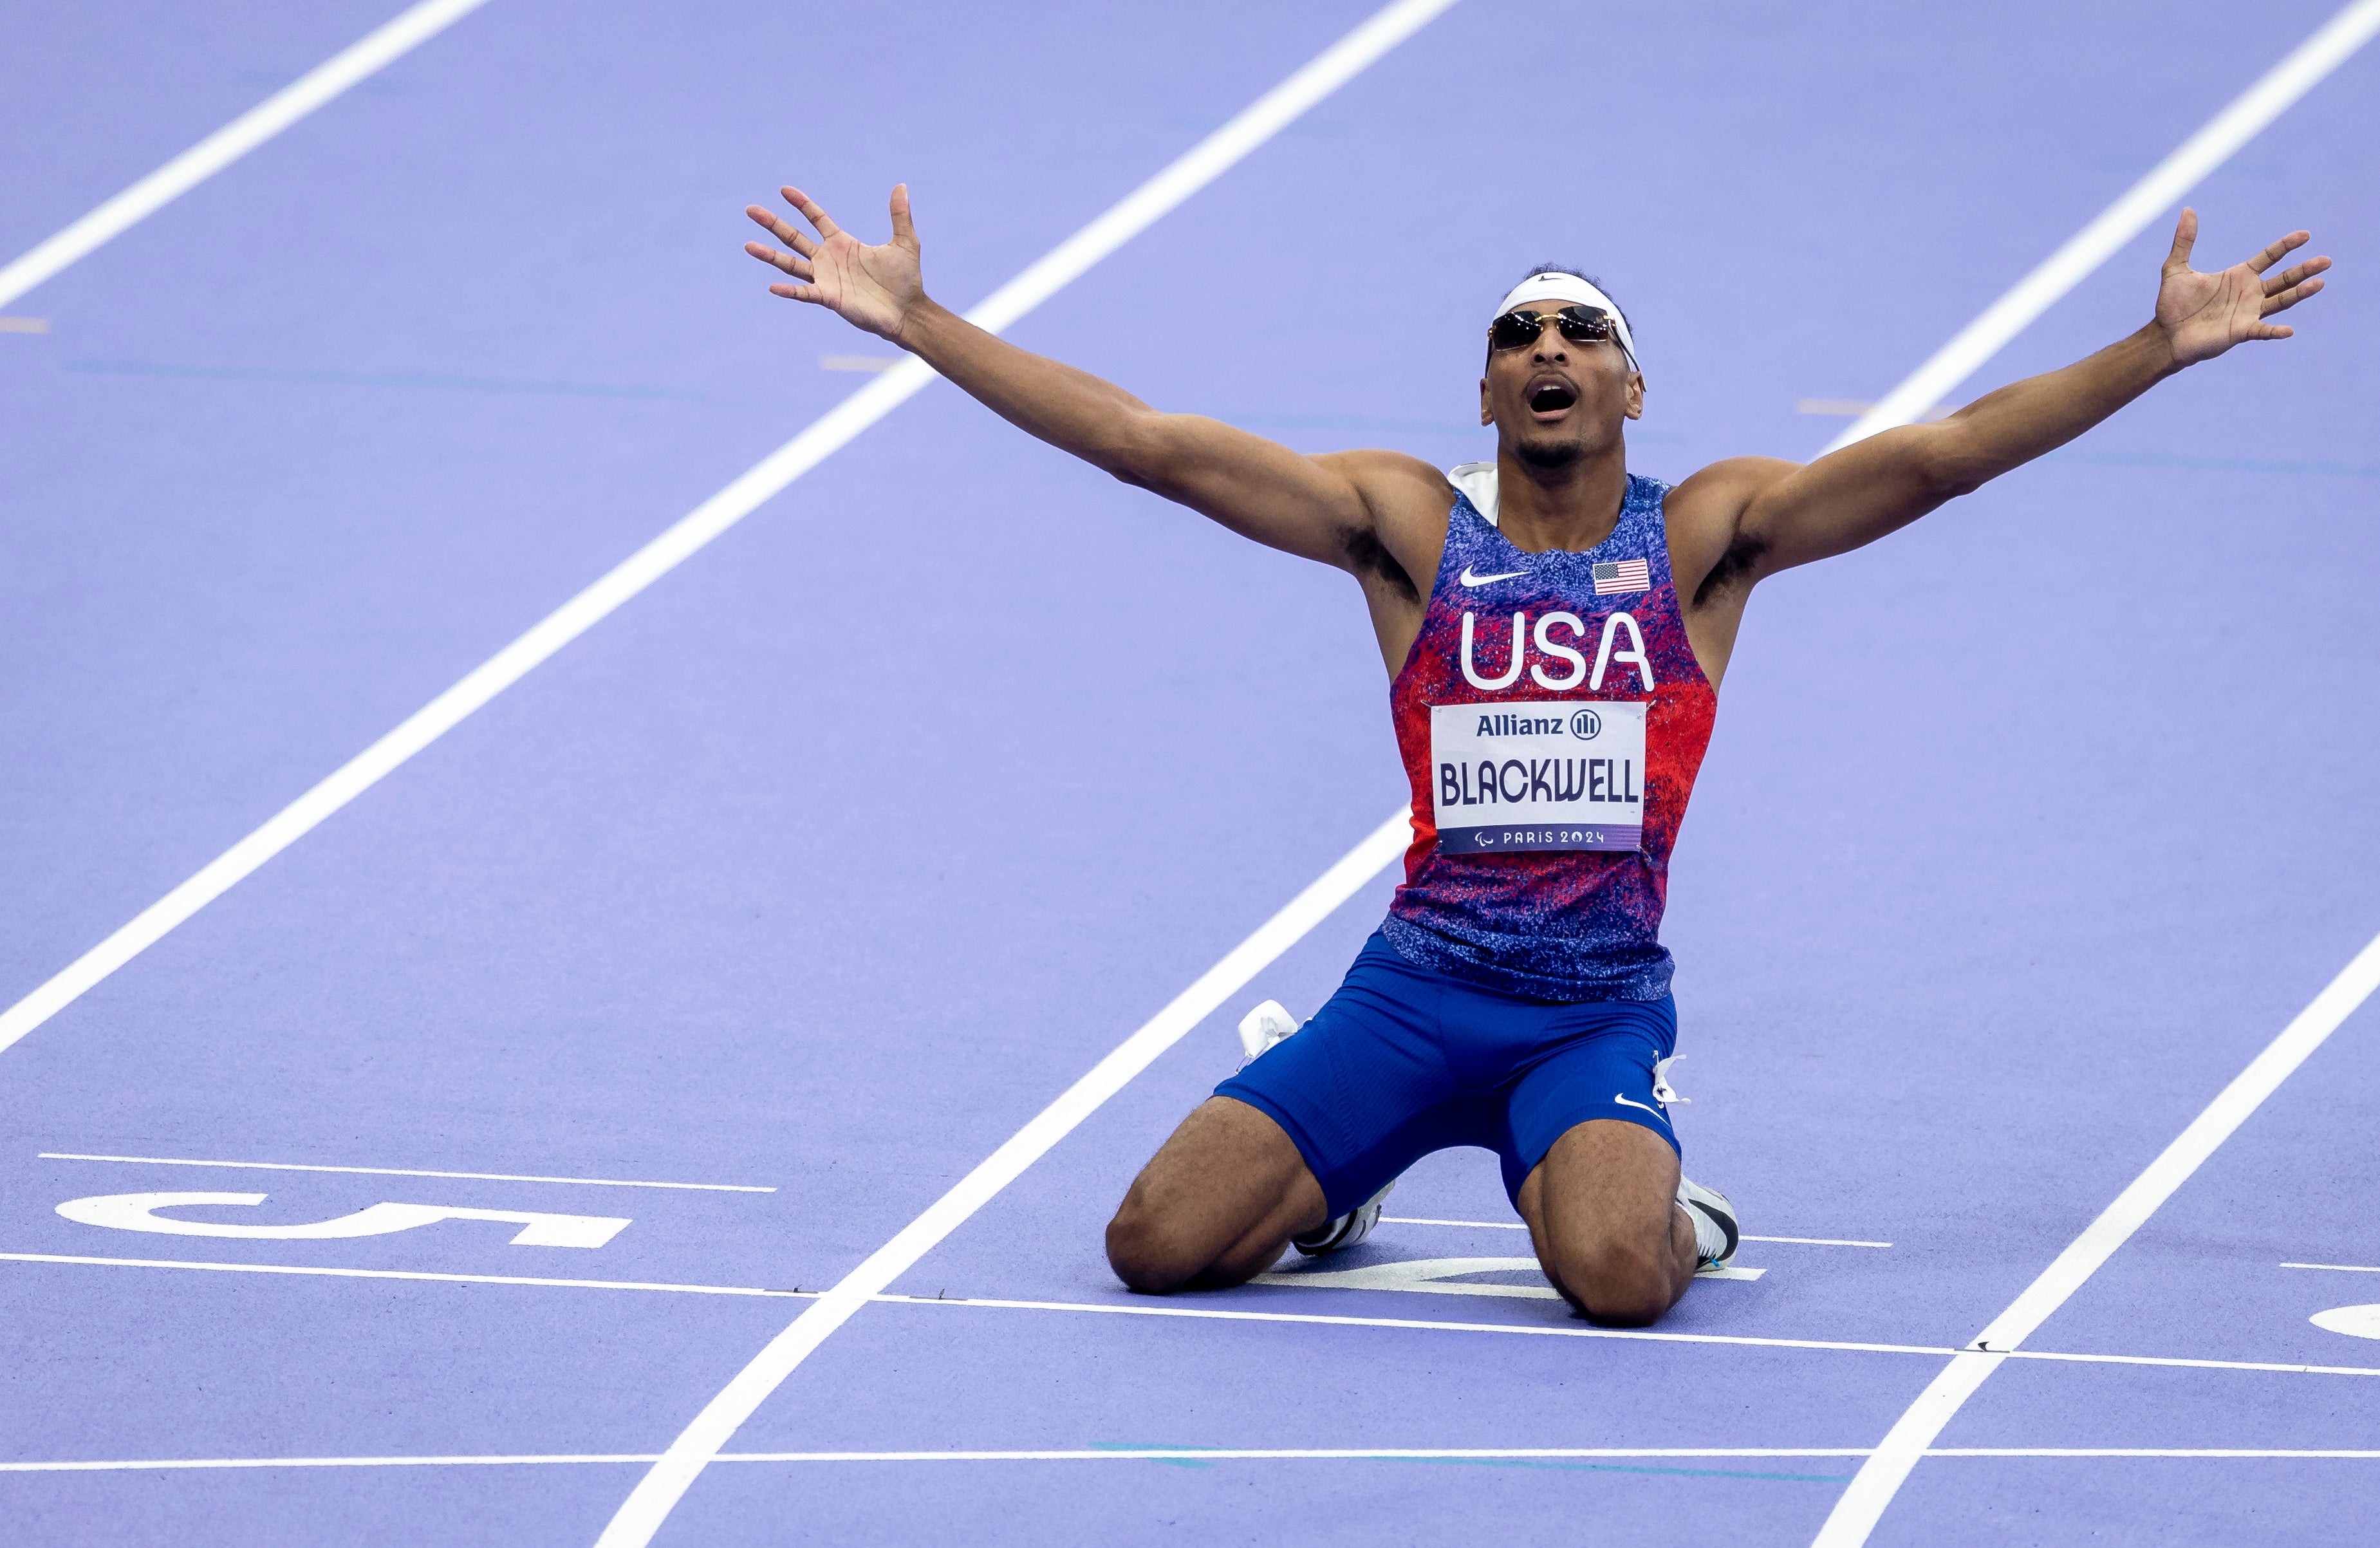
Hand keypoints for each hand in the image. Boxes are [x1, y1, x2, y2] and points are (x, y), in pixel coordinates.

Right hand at [744, 184, 923, 343]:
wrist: (907, 311)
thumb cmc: (906, 280)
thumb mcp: (905, 242)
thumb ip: (899, 215)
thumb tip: (901, 186)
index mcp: (842, 243)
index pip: (816, 218)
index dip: (801, 204)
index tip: (784, 190)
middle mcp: (828, 259)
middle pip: (794, 237)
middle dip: (773, 224)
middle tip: (751, 209)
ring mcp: (825, 279)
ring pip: (791, 264)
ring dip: (770, 255)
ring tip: (748, 245)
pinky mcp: (829, 298)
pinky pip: (805, 293)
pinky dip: (790, 291)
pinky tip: (774, 286)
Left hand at [2154, 207, 2328, 367]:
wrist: (2166, 334)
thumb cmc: (2172, 304)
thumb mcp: (2176, 268)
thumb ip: (2184, 240)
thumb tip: (2187, 210)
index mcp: (2239, 275)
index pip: (2269, 257)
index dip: (2286, 246)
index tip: (2305, 235)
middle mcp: (2250, 293)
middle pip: (2284, 279)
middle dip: (2304, 270)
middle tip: (2326, 260)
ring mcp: (2248, 313)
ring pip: (2281, 301)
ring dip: (2300, 293)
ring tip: (2320, 283)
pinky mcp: (2241, 332)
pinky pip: (2263, 331)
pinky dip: (2275, 331)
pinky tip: (2288, 330)